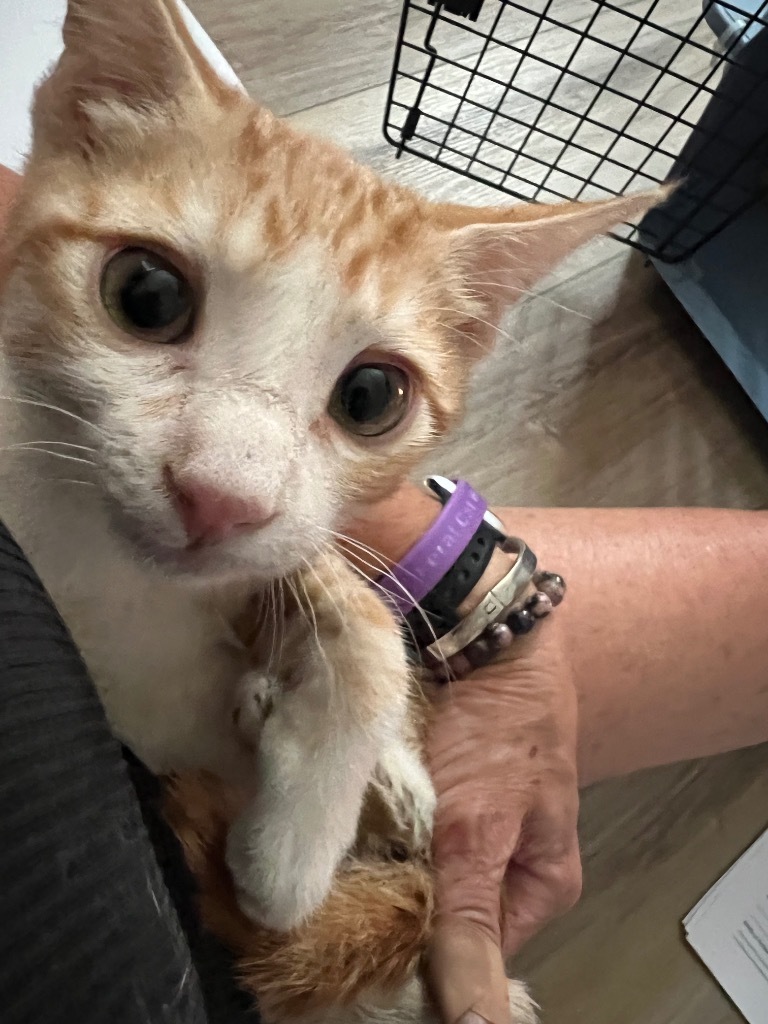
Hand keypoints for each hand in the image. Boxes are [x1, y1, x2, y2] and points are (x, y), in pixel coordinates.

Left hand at [347, 485, 580, 1023]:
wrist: (479, 623)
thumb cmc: (502, 725)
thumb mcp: (482, 833)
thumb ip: (468, 927)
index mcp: (533, 886)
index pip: (469, 958)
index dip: (415, 965)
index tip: (351, 965)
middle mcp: (495, 860)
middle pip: (433, 915)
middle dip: (384, 914)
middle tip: (322, 916)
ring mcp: (456, 820)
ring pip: (402, 872)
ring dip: (363, 872)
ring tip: (311, 877)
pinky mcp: (423, 785)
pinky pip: (385, 827)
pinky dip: (356, 831)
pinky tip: (321, 833)